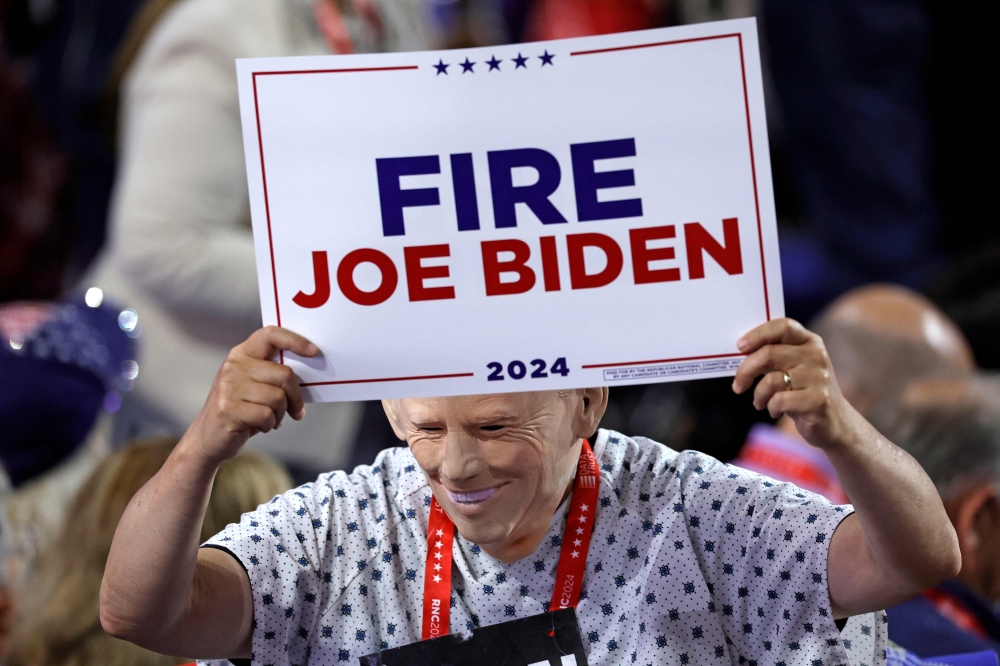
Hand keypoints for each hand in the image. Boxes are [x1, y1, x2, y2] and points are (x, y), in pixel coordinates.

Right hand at [183, 326, 317, 465]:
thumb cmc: (239, 410)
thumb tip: (309, 372)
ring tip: (270, 419)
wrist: (207, 438)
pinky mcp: (228, 408)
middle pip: (285, 374)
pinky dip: (269, 424)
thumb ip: (273, 375)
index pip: (270, 335)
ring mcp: (229, 386)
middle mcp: (234, 366)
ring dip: (280, 414)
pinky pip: (266, 415)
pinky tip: (259, 426)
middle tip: (296, 411)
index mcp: (242, 354)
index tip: (314, 351)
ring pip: (278, 398)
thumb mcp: (253, 385)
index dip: (294, 340)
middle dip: (295, 397)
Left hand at [732, 318, 860, 449]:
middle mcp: (817, 356)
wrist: (835, 422)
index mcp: (810, 342)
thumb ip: (773, 356)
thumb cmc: (803, 392)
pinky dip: (771, 407)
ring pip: (771, 380)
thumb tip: (741, 351)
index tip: (740, 346)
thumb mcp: (792, 368)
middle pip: (769, 353)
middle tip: (738, 385)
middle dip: (745, 370)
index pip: (783, 326)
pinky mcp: (818, 400)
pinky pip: (779, 400)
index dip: (758, 334)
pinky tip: (775, 411)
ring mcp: (819, 378)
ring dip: (758, 395)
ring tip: (760, 402)